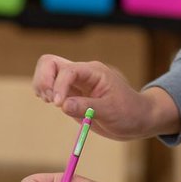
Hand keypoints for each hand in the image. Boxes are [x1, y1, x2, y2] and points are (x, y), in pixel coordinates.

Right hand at [32, 55, 180, 139]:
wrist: (138, 119)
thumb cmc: (129, 112)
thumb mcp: (111, 111)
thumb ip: (87, 107)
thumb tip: (63, 105)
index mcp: (93, 72)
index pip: (68, 70)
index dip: (58, 85)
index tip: (58, 104)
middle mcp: (82, 74)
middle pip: (50, 63)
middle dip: (43, 80)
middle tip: (50, 100)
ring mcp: (75, 83)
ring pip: (47, 72)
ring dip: (42, 86)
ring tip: (52, 102)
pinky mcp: (71, 94)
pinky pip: (51, 87)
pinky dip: (46, 93)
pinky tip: (55, 103)